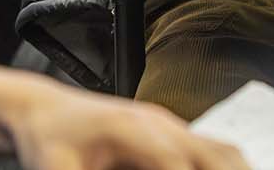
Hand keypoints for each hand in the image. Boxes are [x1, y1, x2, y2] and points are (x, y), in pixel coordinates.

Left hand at [10, 84, 248, 169]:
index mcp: (131, 129)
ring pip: (221, 150)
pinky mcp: (171, 133)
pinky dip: (228, 167)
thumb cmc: (49, 140)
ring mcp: (169, 126)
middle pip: (215, 153)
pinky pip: (213, 150)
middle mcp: (159, 124)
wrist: (45, 110)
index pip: (175, 163)